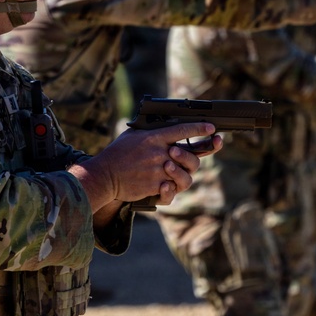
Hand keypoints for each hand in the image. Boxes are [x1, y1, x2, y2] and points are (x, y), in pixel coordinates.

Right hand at [71, 122, 220, 211]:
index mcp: (154, 138)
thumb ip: (150, 132)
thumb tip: (164, 126)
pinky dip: (170, 188)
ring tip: (171, 173)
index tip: (211, 129)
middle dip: (193, 158)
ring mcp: (158, 171)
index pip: (182, 130)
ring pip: (185, 175)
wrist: (104, 176)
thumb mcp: (132, 136)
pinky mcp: (155, 186)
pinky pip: (173, 189)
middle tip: (187, 158)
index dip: (200, 129)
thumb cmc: (117, 154)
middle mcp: (159, 153)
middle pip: (190, 156)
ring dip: (182, 175)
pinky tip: (164, 185)